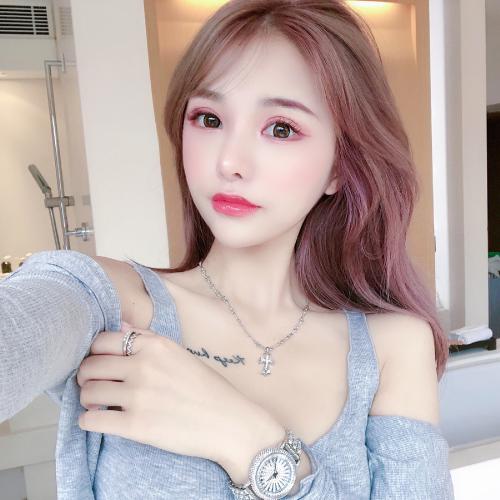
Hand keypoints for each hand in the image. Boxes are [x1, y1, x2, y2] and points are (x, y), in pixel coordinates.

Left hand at [76, 322, 268, 464]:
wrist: (229, 422)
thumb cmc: (207, 388)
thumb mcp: (180, 354)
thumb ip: (148, 339)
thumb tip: (121, 325)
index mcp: (155, 346)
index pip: (103, 340)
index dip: (95, 353)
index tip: (100, 363)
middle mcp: (144, 366)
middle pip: (90, 366)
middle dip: (86, 377)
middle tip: (94, 385)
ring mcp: (139, 395)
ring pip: (87, 392)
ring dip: (87, 398)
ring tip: (97, 404)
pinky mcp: (135, 426)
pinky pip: (91, 420)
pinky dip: (88, 421)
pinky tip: (98, 420)